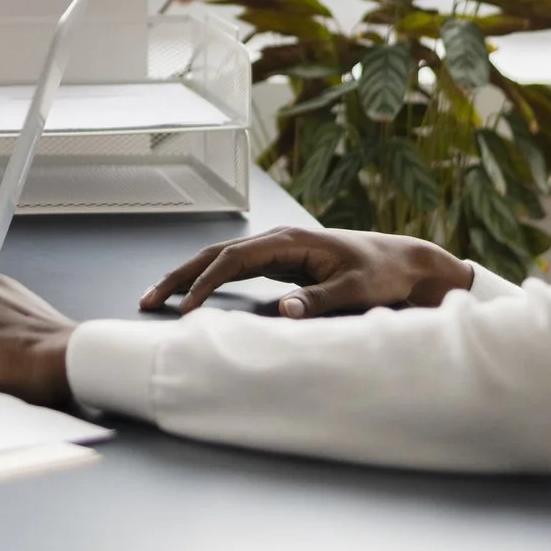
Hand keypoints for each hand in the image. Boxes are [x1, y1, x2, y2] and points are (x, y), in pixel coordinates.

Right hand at [140, 225, 474, 318]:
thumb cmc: (382, 273)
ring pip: (220, 259)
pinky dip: (208, 281)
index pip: (232, 260)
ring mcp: (277, 250)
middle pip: (215, 253)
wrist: (404, 262)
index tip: (184, 309)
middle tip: (147, 300)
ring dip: (188, 277)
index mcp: (289, 241)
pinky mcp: (281, 263)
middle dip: (179, 275)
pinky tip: (194, 297)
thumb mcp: (357, 290)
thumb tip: (283, 310)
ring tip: (157, 298)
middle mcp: (277, 240)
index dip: (205, 283)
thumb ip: (320, 299)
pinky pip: (234, 269)